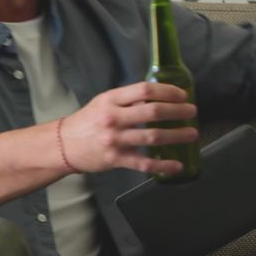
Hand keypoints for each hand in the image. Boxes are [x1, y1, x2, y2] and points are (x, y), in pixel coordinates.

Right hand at [59, 82, 197, 174]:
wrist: (63, 146)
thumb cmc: (87, 122)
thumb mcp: (104, 102)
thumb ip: (128, 100)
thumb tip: (157, 95)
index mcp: (111, 100)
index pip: (145, 90)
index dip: (167, 91)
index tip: (182, 95)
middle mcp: (113, 118)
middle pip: (153, 111)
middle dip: (178, 111)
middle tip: (192, 112)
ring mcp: (115, 140)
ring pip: (153, 136)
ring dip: (177, 135)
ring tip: (191, 134)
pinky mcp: (116, 159)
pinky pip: (144, 163)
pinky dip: (163, 165)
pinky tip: (177, 165)